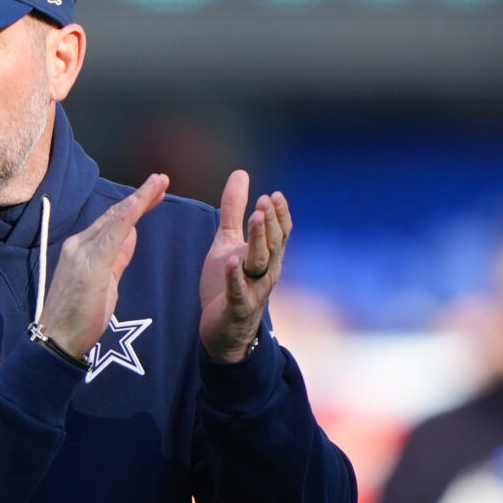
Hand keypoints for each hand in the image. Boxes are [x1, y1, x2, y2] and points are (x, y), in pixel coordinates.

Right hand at [37, 173, 168, 357]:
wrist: (56, 340)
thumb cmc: (78, 317)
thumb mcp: (104, 282)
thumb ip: (117, 258)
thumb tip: (130, 235)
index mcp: (81, 249)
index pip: (111, 221)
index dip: (134, 205)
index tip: (153, 193)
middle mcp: (79, 245)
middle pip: (114, 214)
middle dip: (140, 196)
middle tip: (162, 180)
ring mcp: (81, 253)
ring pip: (114, 219)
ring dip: (138, 199)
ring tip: (158, 183)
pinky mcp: (89, 265)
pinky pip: (112, 235)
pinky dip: (127, 216)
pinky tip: (140, 203)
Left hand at [200, 170, 291, 361]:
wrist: (222, 330)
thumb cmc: (228, 282)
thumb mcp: (228, 241)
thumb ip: (233, 209)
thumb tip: (240, 173)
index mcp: (266, 255)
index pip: (280, 232)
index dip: (280, 215)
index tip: (274, 195)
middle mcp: (266, 271)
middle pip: (273, 244)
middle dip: (271, 222)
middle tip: (266, 201)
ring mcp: (253, 290)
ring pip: (260, 263)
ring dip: (259, 240)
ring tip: (255, 218)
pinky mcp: (236, 307)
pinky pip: (238, 291)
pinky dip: (236, 276)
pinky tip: (232, 261)